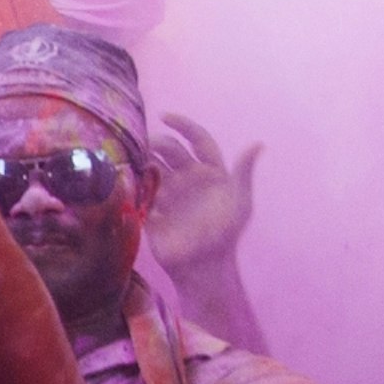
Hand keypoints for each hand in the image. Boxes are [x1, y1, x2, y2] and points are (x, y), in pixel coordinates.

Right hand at [141, 111, 262, 273]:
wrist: (203, 266)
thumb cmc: (225, 234)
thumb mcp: (240, 203)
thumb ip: (244, 173)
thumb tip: (258, 143)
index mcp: (209, 171)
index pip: (197, 139)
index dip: (183, 125)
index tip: (165, 117)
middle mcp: (187, 177)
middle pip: (168, 149)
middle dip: (156, 142)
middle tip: (144, 146)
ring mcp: (168, 192)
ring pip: (151, 166)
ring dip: (141, 159)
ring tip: (133, 158)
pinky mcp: (151, 208)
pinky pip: (138, 190)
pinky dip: (131, 182)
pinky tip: (125, 178)